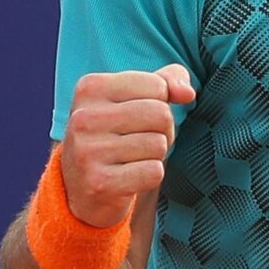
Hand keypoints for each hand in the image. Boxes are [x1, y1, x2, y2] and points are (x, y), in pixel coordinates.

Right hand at [60, 65, 195, 227]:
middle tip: (141, 141)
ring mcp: (87, 151)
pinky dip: (150, 176)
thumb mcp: (134, 98)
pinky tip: (128, 177)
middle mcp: (83, 117)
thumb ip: (166, 81)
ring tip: (131, 159)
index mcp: (90, 87)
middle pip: (161, 114)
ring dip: (155, 155)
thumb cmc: (115, 134)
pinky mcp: (99, 183)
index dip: (160, 104)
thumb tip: (187, 93)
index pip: (157, 85)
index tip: (138, 117)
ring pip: (159, 144)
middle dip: (163, 130)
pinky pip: (154, 172)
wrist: (80, 187)